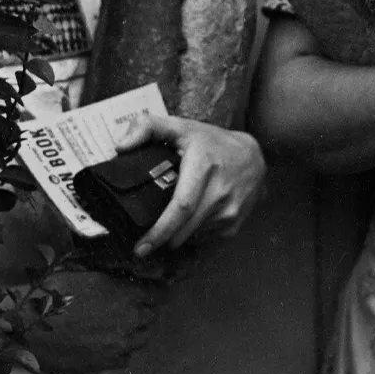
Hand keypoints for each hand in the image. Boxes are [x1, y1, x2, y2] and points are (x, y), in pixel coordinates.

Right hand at [29, 268, 162, 373]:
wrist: (28, 329)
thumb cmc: (51, 296)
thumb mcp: (82, 274)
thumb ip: (109, 276)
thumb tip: (123, 274)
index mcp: (124, 293)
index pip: (157, 293)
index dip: (153, 291)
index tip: (147, 291)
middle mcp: (128, 319)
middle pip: (151, 315)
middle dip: (144, 310)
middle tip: (128, 308)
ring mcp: (119, 343)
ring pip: (142, 338)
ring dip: (135, 331)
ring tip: (118, 326)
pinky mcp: (107, 363)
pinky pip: (126, 357)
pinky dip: (122, 350)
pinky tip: (108, 343)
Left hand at [115, 113, 267, 256]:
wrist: (254, 158)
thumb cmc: (212, 143)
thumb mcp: (182, 127)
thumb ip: (147, 127)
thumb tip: (120, 146)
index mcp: (203, 167)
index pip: (181, 207)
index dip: (159, 230)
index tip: (140, 246)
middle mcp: (220, 191)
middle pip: (184, 229)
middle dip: (161, 240)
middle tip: (143, 245)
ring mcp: (230, 210)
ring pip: (192, 236)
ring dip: (177, 236)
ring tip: (168, 226)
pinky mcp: (234, 224)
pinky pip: (204, 238)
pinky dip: (191, 234)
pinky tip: (189, 221)